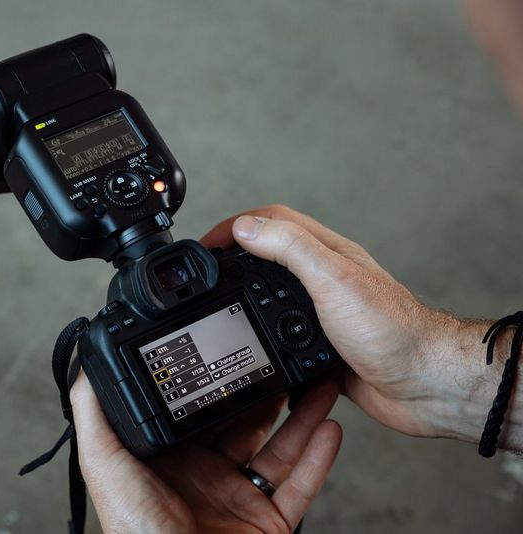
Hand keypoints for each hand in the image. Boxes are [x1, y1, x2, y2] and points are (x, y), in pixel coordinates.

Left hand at [70, 371, 341, 533]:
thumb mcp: (106, 466)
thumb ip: (97, 417)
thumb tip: (87, 368)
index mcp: (170, 459)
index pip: (199, 410)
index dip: (217, 381)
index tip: (232, 350)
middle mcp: (204, 475)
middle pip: (244, 422)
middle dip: (266, 390)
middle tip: (281, 355)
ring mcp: (238, 499)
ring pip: (278, 447)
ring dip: (301, 414)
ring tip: (318, 380)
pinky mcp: (268, 524)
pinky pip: (300, 486)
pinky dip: (319, 458)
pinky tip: (329, 427)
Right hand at [200, 205, 522, 450]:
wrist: (423, 385)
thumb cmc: (391, 330)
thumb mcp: (332, 279)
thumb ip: (289, 249)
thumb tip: (246, 228)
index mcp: (326, 253)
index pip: (273, 222)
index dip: (237, 226)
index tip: (207, 242)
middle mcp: (323, 278)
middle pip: (269, 255)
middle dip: (234, 256)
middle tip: (207, 269)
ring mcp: (322, 312)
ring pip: (274, 296)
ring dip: (246, 294)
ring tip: (220, 300)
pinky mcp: (321, 346)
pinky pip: (282, 334)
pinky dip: (262, 334)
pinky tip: (252, 342)